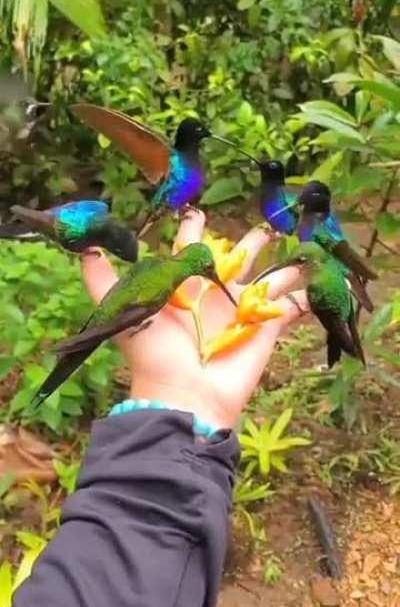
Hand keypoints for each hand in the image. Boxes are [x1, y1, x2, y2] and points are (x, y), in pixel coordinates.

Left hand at [81, 210, 308, 428]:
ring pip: (268, 280)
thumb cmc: (153, 351)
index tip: (197, 211)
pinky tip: (317, 283)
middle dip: (249, 243)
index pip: (189, 249)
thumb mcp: (122, 310)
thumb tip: (86, 249)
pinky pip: (290, 308)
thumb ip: (103, 280)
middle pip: (236, 260)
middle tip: (263, 228)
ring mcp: (243, 311)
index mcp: (185, 285)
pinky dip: (304, 297)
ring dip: (282, 267)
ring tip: (297, 250)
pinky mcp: (266, 328)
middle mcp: (215, 294)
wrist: (184, 395)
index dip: (192, 231)